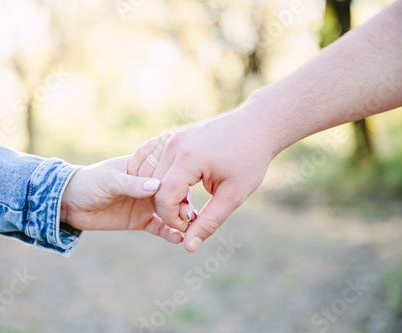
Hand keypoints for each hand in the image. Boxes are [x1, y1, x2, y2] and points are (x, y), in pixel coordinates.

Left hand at [60, 156, 184, 243]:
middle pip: (172, 194)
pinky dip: (169, 233)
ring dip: (180, 220)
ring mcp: (145, 203)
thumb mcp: (109, 180)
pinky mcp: (140, 220)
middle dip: (183, 204)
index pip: (166, 174)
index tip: (186, 195)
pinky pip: (159, 227)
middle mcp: (148, 185)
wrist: (70, 203)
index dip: (178, 184)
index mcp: (142, 168)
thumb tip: (156, 186)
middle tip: (191, 216)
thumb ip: (131, 184)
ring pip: (170, 211)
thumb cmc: (88, 183)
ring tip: (190, 229)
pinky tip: (178, 239)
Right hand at [127, 101, 276, 251]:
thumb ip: (209, 222)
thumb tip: (189, 247)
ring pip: (148, 173)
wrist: (256, 125)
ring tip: (186, 199)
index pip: (163, 197)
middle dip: (166, 207)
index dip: (172, 218)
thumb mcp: (233, 195)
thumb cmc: (249, 159)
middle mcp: (174, 145)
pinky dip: (154, 176)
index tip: (190, 224)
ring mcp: (171, 137)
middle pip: (153, 187)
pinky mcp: (172, 135)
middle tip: (191, 213)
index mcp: (188, 159)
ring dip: (160, 192)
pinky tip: (173, 186)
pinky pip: (151, 159)